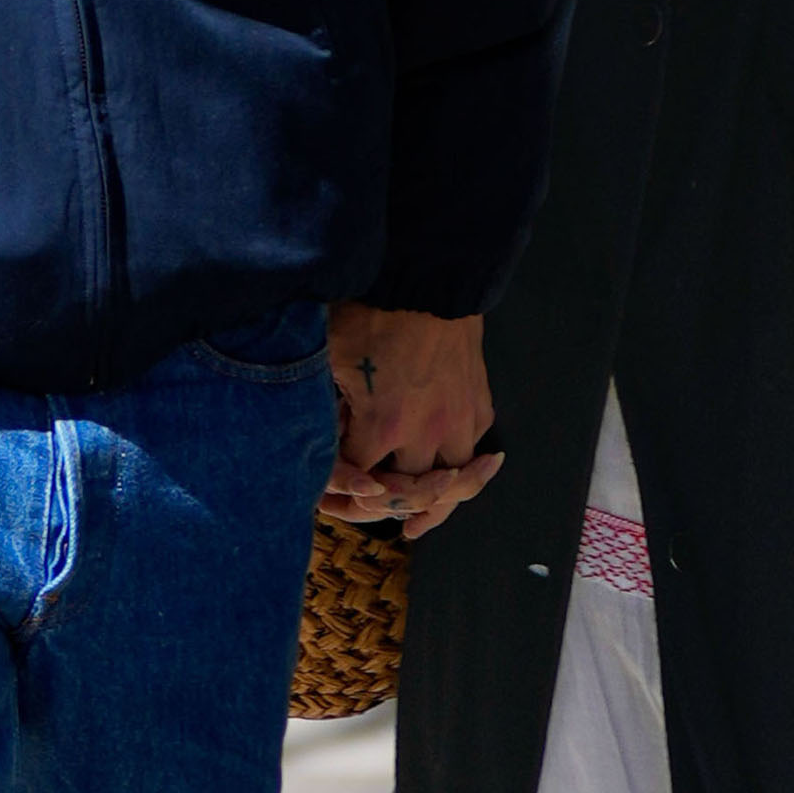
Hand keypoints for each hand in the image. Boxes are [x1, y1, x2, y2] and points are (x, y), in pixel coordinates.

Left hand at [323, 302, 500, 541]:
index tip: (336, 482)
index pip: (358, 481)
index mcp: (381, 427)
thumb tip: (314, 433)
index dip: (343, 483)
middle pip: (406, 493)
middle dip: (387, 501)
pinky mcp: (479, 405)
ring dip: (435, 498)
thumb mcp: (329, 356)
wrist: (427, 277)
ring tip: (423, 515)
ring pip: (451, 484)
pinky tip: (450, 469)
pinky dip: (461, 463)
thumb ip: (323, 404)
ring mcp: (457, 421)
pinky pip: (472, 449)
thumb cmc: (372, 311)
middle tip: (376, 510)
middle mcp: (424, 435)